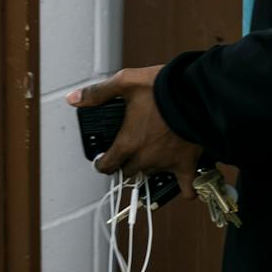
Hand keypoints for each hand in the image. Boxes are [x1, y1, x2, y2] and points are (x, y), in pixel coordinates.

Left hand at [69, 66, 201, 199]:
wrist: (197, 94)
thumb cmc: (164, 88)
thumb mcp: (126, 83)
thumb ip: (99, 93)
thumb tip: (74, 99)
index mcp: (128, 142)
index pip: (107, 165)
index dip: (102, 164)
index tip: (104, 161)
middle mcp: (145, 158)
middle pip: (128, 171)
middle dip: (126, 163)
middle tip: (129, 151)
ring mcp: (166, 163)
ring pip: (151, 174)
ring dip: (149, 167)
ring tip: (153, 154)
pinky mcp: (187, 165)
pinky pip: (186, 188)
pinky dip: (184, 189)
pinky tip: (183, 185)